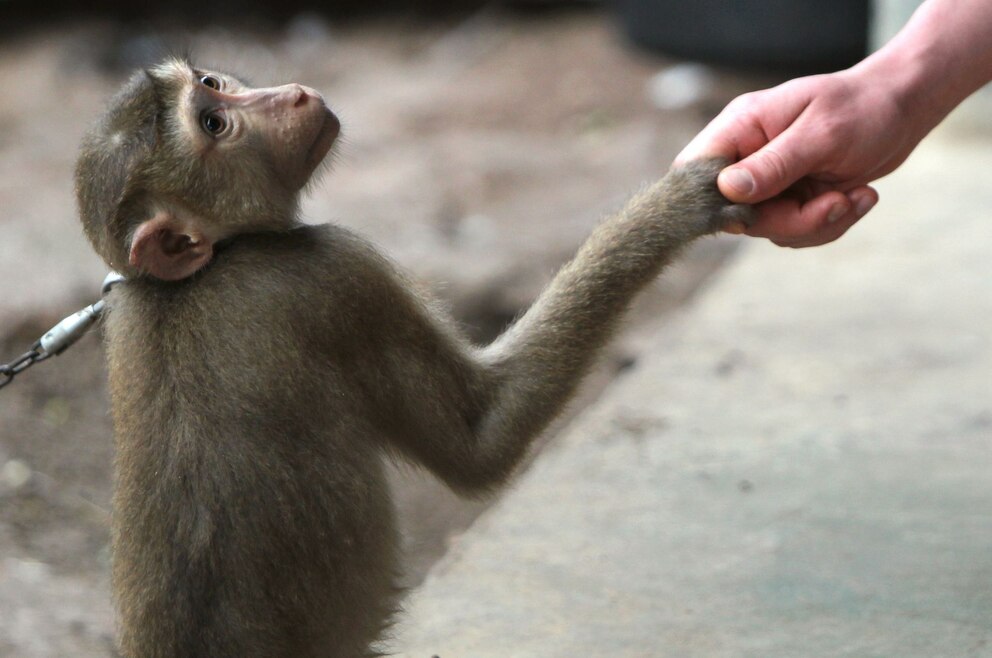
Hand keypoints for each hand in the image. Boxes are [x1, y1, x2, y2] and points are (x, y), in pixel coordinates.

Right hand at [676, 69, 925, 246]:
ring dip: (817, 225)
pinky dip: (829, 224)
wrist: (903, 108)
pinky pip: (794, 232)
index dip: (707, 202)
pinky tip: (857, 197)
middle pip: (734, 214)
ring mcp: (767, 180)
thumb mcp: (822, 134)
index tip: (751, 215)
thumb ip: (774, 164)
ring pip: (768, 229)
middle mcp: (747, 155)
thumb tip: (727, 191)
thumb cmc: (864, 107)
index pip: (694, 170)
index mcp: (741, 127)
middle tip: (834, 203)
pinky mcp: (789, 198)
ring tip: (854, 196)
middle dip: (789, 221)